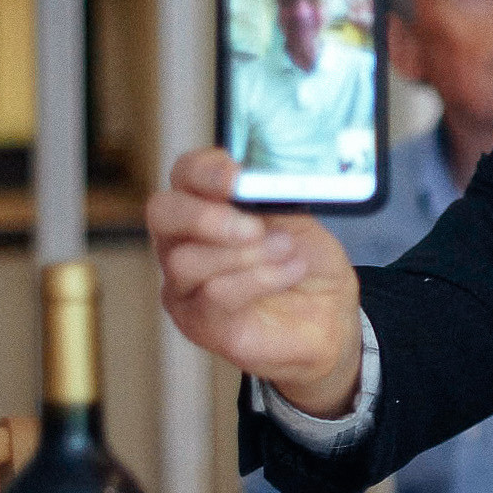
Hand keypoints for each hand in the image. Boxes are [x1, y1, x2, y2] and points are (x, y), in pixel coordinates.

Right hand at [147, 147, 364, 415]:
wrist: (329, 318)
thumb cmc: (307, 264)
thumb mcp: (298, 220)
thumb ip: (270, 199)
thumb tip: (257, 183)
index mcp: (205, 204)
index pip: (186, 174)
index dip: (206, 170)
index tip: (237, 176)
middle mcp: (182, 241)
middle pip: (163, 213)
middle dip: (206, 216)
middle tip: (253, 227)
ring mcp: (185, 285)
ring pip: (186, 260)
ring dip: (245, 254)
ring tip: (286, 250)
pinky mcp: (199, 322)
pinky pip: (214, 294)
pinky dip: (260, 279)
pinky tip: (290, 271)